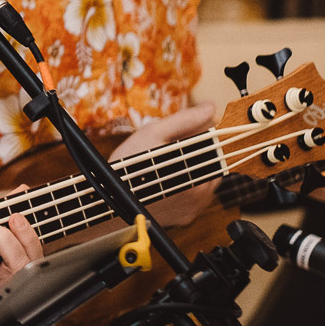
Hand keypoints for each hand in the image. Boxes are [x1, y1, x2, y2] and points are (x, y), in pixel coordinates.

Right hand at [108, 103, 216, 226]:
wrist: (108, 203)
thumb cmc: (126, 167)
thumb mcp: (152, 133)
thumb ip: (184, 120)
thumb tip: (210, 107)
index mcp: (197, 171)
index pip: (216, 144)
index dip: (201, 131)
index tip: (188, 128)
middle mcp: (201, 194)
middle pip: (211, 162)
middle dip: (195, 150)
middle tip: (168, 145)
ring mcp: (195, 209)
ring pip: (205, 179)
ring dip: (193, 167)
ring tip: (165, 162)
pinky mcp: (187, 218)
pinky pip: (195, 196)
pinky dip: (186, 185)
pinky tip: (165, 178)